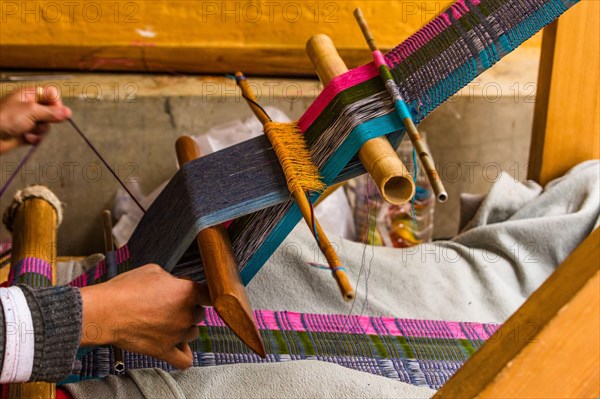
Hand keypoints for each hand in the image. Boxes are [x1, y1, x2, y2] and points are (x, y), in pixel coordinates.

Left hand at [0, 87, 70, 153]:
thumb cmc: (6, 118)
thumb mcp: (31, 111)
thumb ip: (51, 112)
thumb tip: (68, 112)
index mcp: (29, 95)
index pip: (52, 95)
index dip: (56, 104)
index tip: (57, 112)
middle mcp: (30, 106)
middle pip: (51, 112)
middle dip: (47, 120)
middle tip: (39, 121)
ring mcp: (28, 120)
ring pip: (46, 125)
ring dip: (40, 130)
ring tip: (29, 131)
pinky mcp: (27, 132)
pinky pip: (39, 135)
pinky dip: (34, 138)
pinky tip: (26, 138)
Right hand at [80, 264, 209, 369]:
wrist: (105, 311)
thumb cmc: (125, 289)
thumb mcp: (153, 271)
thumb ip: (172, 279)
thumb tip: (175, 284)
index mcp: (187, 292)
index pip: (209, 294)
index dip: (203, 293)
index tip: (198, 294)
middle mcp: (186, 314)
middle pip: (199, 314)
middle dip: (189, 309)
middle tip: (172, 306)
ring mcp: (177, 334)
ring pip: (193, 333)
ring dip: (185, 328)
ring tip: (169, 322)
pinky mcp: (164, 350)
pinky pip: (185, 360)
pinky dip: (184, 354)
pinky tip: (179, 346)